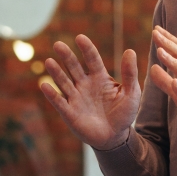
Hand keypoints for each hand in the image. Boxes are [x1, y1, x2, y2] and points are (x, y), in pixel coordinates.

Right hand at [40, 34, 141, 148]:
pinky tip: (45, 85)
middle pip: (74, 67)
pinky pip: (59, 101)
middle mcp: (85, 84)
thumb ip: (130, 73)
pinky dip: (52, 94)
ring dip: (56, 72)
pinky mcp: (69, 112)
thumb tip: (130, 51)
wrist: (115, 137)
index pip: (92, 59)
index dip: (87, 49)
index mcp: (99, 77)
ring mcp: (75, 98)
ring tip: (49, 61)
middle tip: (58, 44)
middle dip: (67, 56)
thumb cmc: (123, 114)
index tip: (80, 38)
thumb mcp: (131, 93)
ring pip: (64, 82)